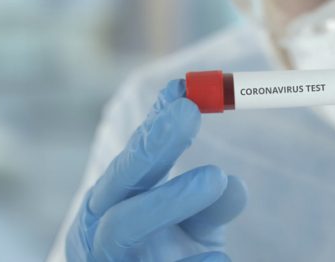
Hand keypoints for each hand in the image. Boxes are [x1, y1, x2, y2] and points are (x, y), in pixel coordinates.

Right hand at [65, 80, 246, 261]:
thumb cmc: (170, 256)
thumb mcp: (196, 226)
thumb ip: (212, 201)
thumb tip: (233, 183)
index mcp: (116, 202)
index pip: (135, 157)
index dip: (156, 123)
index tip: (187, 91)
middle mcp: (101, 229)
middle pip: (119, 183)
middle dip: (152, 146)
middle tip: (190, 113)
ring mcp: (108, 260)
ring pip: (123, 226)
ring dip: (168, 197)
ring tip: (217, 177)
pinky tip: (216, 256)